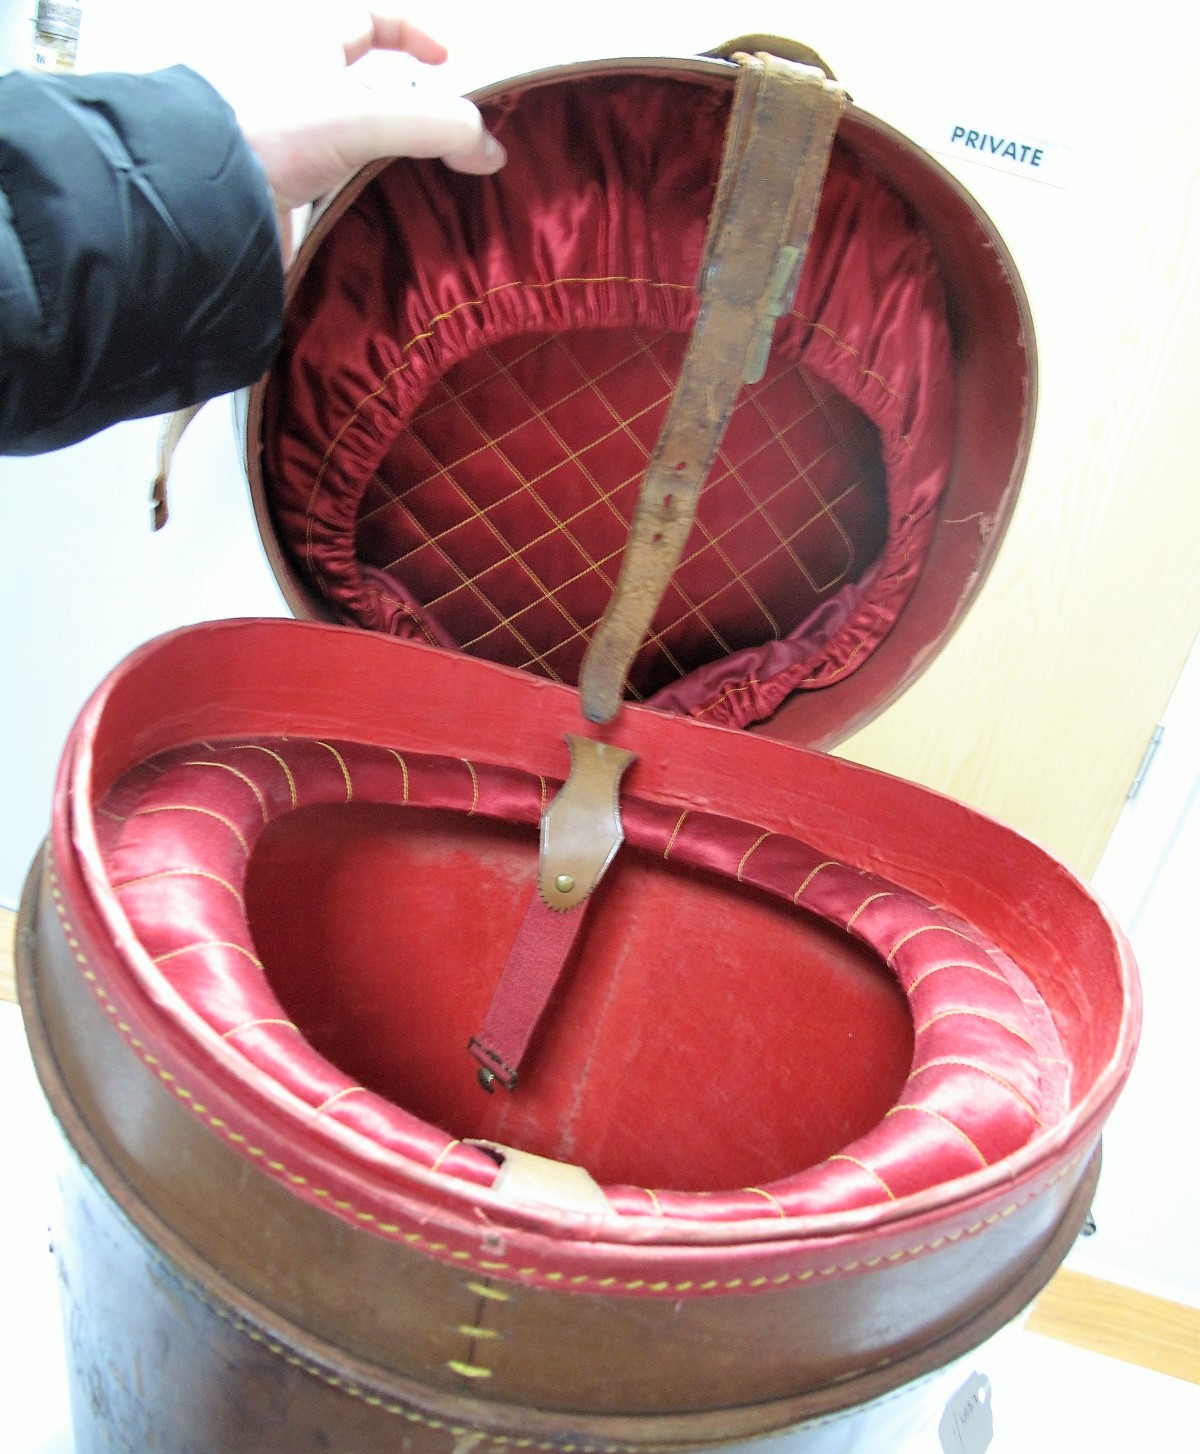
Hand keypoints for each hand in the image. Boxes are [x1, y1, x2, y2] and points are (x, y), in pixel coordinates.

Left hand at [222, 6, 505, 259]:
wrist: (199, 200)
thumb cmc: (268, 128)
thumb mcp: (365, 115)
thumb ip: (438, 126)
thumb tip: (492, 152)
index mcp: (308, 44)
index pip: (367, 20)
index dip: (410, 33)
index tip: (448, 60)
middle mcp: (296, 89)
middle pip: (367, 90)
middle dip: (412, 112)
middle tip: (452, 144)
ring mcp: (289, 145)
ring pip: (354, 147)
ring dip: (393, 167)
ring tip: (433, 191)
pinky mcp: (283, 196)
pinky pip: (336, 195)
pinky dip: (367, 206)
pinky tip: (391, 223)